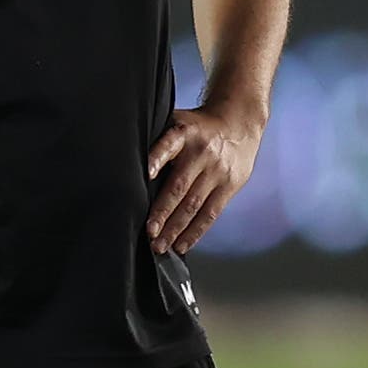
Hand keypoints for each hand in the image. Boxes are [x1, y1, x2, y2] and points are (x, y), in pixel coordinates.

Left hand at [145, 106, 260, 254]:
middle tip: (149, 233)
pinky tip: (181, 245)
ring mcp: (217, 171)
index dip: (157, 160)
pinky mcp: (230, 185)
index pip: (167, 146)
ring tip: (160, 246)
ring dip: (175, 229)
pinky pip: (211, 213)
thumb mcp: (176, 123)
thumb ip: (157, 143)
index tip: (146, 175)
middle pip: (179, 186)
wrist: (239, 122)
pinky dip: (195, 232)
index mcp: (184, 133)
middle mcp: (202, 152)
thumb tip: (129, 170)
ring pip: (194, 205)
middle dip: (162, 212)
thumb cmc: (197, 128)